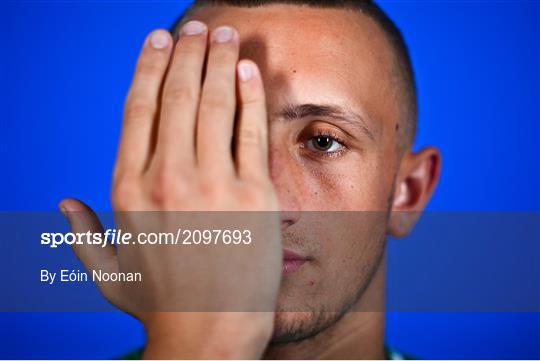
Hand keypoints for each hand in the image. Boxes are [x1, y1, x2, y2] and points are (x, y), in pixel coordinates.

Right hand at [60, 21, 280, 358]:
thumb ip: (83, 234)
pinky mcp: (253, 195)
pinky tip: (249, 70)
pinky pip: (251, 132)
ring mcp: (213, 184)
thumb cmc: (161, 305)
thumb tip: (63, 203)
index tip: (159, 41)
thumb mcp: (109, 272)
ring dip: (220, 61)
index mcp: (128, 190)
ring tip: (225, 34)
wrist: (210, 335)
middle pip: (178, 96)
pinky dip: (251, 96)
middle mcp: (167, 178)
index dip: (149, 68)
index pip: (138, 109)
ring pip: (214, 104)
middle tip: (199, 29)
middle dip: (189, 54)